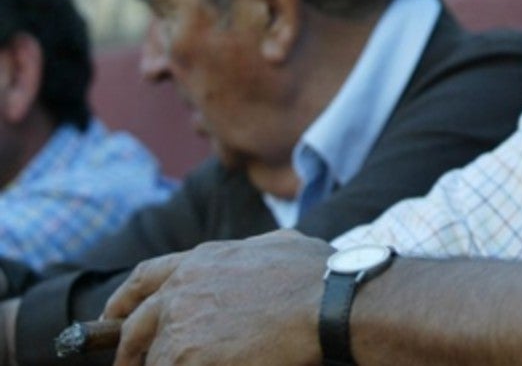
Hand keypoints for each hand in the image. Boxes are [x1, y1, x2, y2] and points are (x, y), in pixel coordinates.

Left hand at [104, 231, 329, 365]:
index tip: (115, 315)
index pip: (145, 278)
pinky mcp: (188, 356)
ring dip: (165, 365)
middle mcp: (183, 289)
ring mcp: (182, 324)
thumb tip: (256, 254)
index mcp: (202, 259)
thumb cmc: (318, 274)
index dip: (124, 300)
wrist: (329, 302)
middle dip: (128, 351)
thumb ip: (253, 250)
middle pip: (135, 327)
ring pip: (155, 358)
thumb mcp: (280, 245)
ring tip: (194, 364)